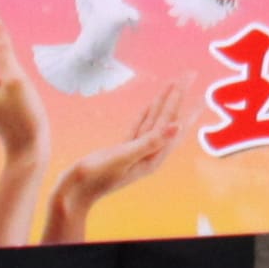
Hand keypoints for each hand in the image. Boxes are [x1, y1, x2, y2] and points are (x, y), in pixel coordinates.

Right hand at [41, 76, 193, 241]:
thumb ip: (149, 142)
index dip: (184, 102)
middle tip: (189, 74)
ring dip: (164, 101)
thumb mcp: (123, 158)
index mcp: (152, 156)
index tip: (194, 83)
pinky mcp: (123, 150)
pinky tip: (150, 105)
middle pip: (167, 118)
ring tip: (174, 83)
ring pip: (154, 120)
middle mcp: (149, 154)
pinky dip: (146, 113)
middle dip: (178, 96)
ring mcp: (136, 152)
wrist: (74, 193)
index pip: (172, 123)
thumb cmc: (95, 178)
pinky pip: (140, 127)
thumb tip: (176, 127)